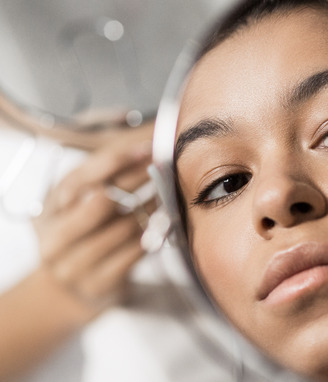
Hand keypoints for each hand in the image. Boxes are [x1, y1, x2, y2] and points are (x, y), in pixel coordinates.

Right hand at [33, 138, 152, 316]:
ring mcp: (75, 265)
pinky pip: (135, 253)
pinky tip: (166, 221)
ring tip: (169, 191)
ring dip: (152, 207)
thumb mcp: (77, 206)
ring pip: (124, 228)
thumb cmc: (80, 236)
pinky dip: (155, 234)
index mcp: (48, 211)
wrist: (69, 290)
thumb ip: (100, 180)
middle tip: (163, 165)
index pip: (79, 179)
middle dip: (137, 180)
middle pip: (101, 202)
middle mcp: (55, 238)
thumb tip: (142, 146)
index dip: (115, 161)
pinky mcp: (99, 284)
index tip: (146, 149)